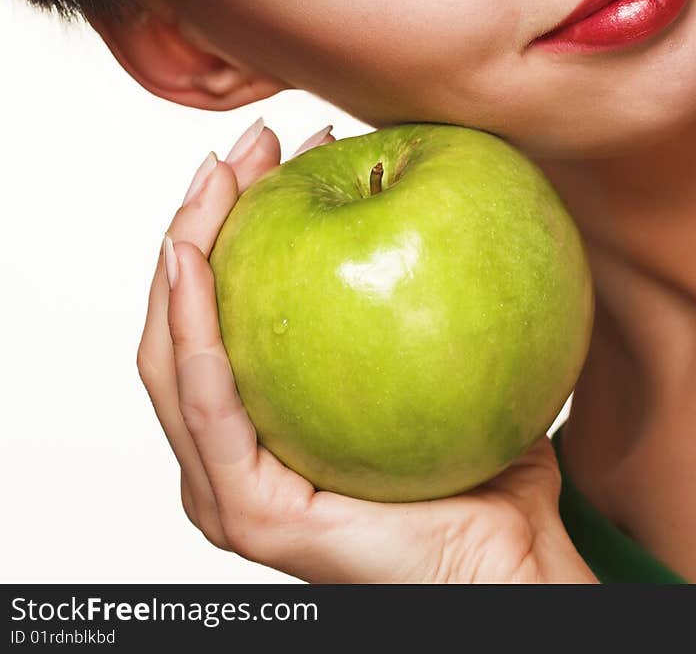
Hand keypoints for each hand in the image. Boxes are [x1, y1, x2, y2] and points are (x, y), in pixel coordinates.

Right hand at [136, 119, 597, 583]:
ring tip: (214, 180)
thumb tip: (401, 171)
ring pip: (171, 354)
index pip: (221, 307)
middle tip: (242, 146)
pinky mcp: (250, 512)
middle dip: (201, 219)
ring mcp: (231, 487)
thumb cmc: (482, 462)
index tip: (271, 146)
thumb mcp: (432, 345)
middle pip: (183, 319)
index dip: (229, 219)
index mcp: (260, 419)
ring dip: (184, 255)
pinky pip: (209, 407)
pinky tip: (195, 265)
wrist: (514, 559)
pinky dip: (191, 332)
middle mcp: (231, 452)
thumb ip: (407, 279)